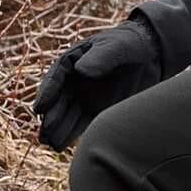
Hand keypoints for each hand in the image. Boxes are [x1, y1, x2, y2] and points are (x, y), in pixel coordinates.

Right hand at [33, 15, 164, 151]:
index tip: (40, 109)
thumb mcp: (117, 47)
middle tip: (44, 134)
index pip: (56, 78)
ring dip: (57, 130)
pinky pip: (81, 124)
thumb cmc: (129, 45)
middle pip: (58, 101)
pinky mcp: (96, 110)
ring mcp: (83, 97)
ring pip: (67, 116)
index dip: (47, 94)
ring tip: (50, 144)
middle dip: (51, 118)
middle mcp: (73, 82)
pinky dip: (72, 134)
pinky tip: (62, 146)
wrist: (150, 55)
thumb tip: (81, 70)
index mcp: (71, 62)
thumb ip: (101, 57)